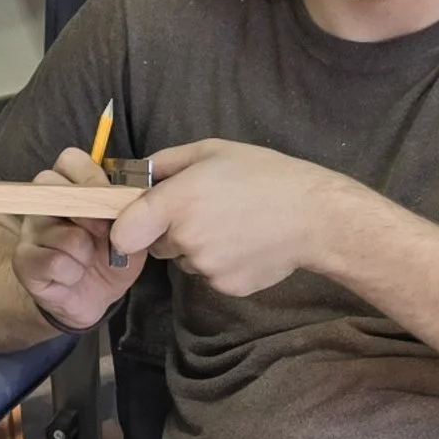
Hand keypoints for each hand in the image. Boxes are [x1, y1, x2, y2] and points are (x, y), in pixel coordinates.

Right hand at [8, 149, 138, 332]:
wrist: (93, 299)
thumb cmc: (110, 257)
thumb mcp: (130, 230)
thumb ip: (131, 210)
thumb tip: (134, 198)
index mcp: (70, 187)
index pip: (70, 160)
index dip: (93, 178)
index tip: (113, 202)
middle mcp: (43, 202)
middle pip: (49, 184)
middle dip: (88, 214)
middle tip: (105, 235)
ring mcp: (29, 230)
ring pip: (62, 232)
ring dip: (85, 254)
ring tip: (88, 262)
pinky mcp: (23, 260)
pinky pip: (54, 261)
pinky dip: (73, 274)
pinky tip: (73, 277)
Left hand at [107, 140, 362, 297]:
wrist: (315, 217)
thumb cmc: (265, 175)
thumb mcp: (213, 151)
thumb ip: (166, 162)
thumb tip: (135, 173)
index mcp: (176, 202)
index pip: (124, 233)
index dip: (127, 228)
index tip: (141, 220)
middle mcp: (185, 239)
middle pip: (156, 245)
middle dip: (170, 231)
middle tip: (205, 211)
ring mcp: (205, 268)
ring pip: (184, 260)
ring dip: (198, 247)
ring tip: (233, 225)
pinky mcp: (225, 287)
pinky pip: (209, 275)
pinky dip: (221, 263)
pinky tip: (246, 243)